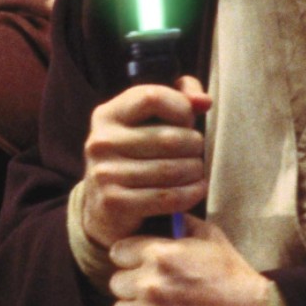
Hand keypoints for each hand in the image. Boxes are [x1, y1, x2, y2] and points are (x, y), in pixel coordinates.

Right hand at [80, 75, 212, 248]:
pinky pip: (167, 197)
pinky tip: (197, 189)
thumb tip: (204, 101)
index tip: (188, 121)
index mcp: (107, 114)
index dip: (181, 107)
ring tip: (198, 171)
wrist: (104, 207)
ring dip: (195, 171)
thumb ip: (180, 100)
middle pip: (168, 138)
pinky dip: (190, 193)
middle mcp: (101, 142)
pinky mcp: (114, 203)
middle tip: (197, 152)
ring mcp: (105, 174)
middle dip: (194, 145)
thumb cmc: (136, 156)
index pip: (152, 98)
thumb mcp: (149, 121)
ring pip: (171, 169)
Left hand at [110, 216, 269, 305]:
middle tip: (156, 291)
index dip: (131, 258)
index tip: (140, 265)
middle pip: (116, 283)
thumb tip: (164, 218)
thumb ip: (183, 225)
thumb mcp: (213, 239)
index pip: (118, 252)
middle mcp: (149, 286)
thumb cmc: (235, 278)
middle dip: (133, 285)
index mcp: (159, 255)